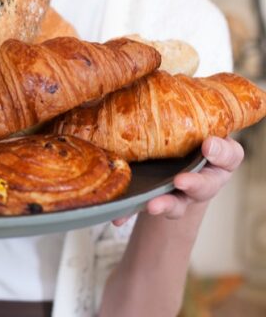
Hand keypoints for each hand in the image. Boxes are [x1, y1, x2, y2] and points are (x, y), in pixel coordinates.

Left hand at [112, 136, 243, 225]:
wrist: (168, 156)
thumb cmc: (189, 139)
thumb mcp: (197, 129)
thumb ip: (197, 128)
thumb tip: (200, 134)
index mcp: (218, 160)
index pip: (228, 156)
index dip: (220, 153)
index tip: (207, 146)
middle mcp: (202, 181)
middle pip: (203, 186)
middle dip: (192, 184)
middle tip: (181, 181)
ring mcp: (179, 194)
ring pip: (177, 203)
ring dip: (164, 205)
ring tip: (152, 206)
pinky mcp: (155, 200)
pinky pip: (144, 208)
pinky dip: (130, 213)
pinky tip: (118, 219)